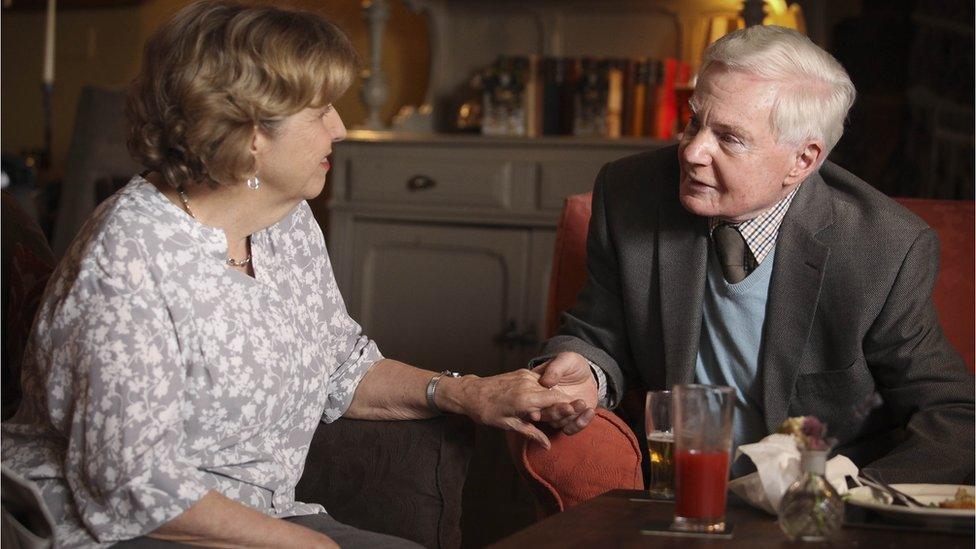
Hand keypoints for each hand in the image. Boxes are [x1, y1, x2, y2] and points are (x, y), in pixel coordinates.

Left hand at [442, 369, 579, 449]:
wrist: (471, 392)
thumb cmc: (487, 411)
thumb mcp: (509, 425)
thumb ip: (531, 433)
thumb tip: (547, 446)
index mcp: (525, 398)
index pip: (556, 399)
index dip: (569, 405)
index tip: (579, 411)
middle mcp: (527, 384)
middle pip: (555, 392)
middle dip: (564, 402)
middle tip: (572, 411)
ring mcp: (524, 376)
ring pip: (548, 386)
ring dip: (554, 395)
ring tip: (558, 407)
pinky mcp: (521, 372)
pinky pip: (539, 380)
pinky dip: (544, 389)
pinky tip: (543, 398)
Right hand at [531, 352, 598, 434]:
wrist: (588, 375)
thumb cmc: (573, 365)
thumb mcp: (565, 360)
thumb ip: (555, 369)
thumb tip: (545, 382)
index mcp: (538, 388)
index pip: (532, 400)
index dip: (536, 405)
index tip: (543, 407)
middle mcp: (544, 404)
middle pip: (544, 415)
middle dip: (556, 413)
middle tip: (569, 407)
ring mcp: (557, 413)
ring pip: (557, 423)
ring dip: (570, 417)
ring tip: (582, 403)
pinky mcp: (570, 420)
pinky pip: (571, 429)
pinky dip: (580, 423)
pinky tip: (590, 411)